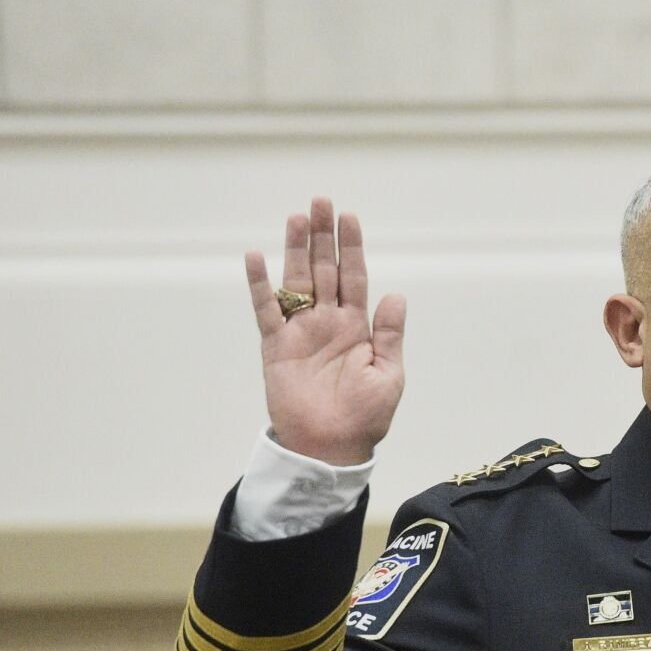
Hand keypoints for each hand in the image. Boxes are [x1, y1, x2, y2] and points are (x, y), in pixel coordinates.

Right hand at [246, 197, 405, 465]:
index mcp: (357, 326)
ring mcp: (301, 331)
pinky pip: (266, 310)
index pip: (354, 277)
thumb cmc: (365, 417)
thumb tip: (395, 295)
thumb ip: (388, 334)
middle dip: (322, 237)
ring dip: (295, 249)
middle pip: (323, 269)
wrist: (332, 448)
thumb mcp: (388, 375)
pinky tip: (255, 257)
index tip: (349, 217)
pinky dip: (260, 286)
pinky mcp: (276, 346)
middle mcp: (327, 322)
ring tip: (297, 218)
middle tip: (320, 201)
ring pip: (295, 281)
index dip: (351, 247)